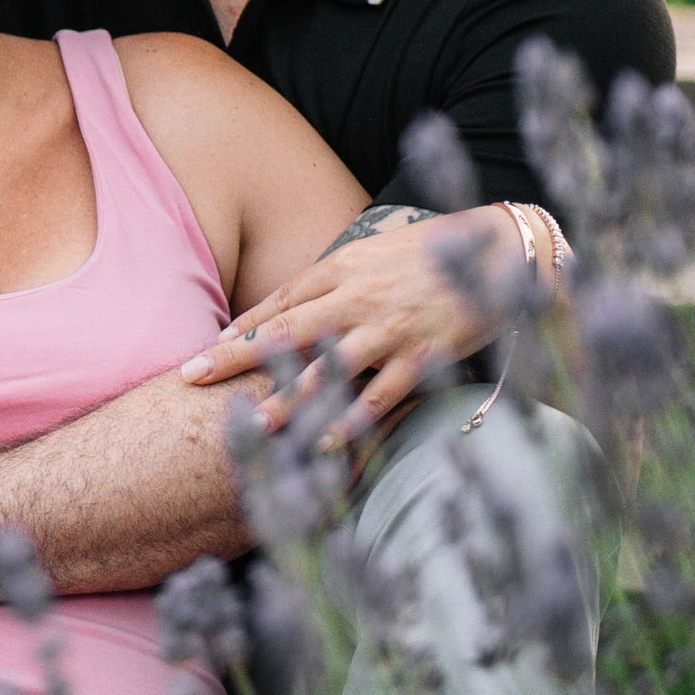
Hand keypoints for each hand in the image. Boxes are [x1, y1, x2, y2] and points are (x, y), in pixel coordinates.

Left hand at [181, 207, 522, 440]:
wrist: (501, 251)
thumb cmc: (429, 254)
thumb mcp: (370, 254)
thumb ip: (327, 281)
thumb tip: (280, 309)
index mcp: (343, 269)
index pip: (279, 303)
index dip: (239, 331)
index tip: (203, 354)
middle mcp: (358, 297)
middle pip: (285, 333)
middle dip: (236, 359)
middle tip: (193, 379)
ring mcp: (389, 328)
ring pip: (326, 369)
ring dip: (285, 399)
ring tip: (251, 426)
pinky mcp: (422, 354)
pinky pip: (379, 394)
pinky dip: (350, 420)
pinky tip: (323, 443)